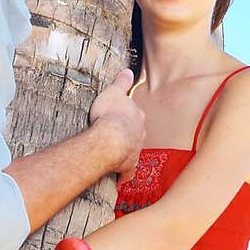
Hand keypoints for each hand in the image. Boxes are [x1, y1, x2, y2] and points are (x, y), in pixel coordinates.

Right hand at [89, 67, 145, 181]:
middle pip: (136, 133)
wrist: (110, 140)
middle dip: (130, 134)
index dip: (127, 115)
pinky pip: (126, 171)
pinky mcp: (128, 166)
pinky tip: (119, 179)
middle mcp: (140, 134)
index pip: (135, 114)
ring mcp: (135, 151)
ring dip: (127, 152)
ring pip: (133, 151)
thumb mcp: (113, 92)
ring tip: (116, 154)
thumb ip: (121, 82)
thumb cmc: (109, 114)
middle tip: (118, 135)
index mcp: (137, 116)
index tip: (120, 117)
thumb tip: (128, 70)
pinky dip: (123, 175)